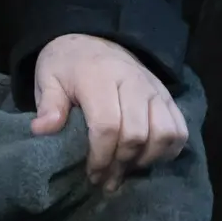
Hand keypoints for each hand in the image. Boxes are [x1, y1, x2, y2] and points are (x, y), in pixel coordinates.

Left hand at [30, 34, 187, 192]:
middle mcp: (132, 81)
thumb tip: (42, 131)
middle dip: (120, 164)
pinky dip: (168, 150)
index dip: (101, 157)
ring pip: (164, 133)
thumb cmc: (67, 65)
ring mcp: (154, 88)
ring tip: (126, 170)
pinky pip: (179, 128)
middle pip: (137, 134)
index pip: (107, 125)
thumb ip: (48, 105)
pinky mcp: (167, 95)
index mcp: (98, 76)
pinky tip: (147, 158)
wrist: (92, 40)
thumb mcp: (48, 78)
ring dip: (146, 159)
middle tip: (105, 180)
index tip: (91, 174)